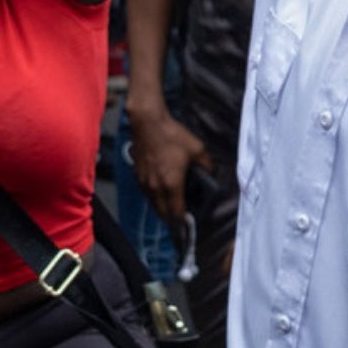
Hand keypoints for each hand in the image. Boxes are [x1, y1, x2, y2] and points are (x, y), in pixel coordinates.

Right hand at [128, 104, 211, 224]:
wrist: (147, 123)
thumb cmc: (172, 135)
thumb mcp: (197, 149)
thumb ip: (206, 164)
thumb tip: (210, 173)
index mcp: (171, 184)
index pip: (176, 211)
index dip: (182, 221)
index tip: (187, 225)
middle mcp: (155, 187)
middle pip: (162, 212)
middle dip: (171, 219)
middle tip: (179, 220)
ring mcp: (144, 182)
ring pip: (152, 203)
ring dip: (161, 208)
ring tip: (170, 209)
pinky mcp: (137, 174)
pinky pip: (146, 193)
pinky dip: (153, 197)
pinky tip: (159, 192)